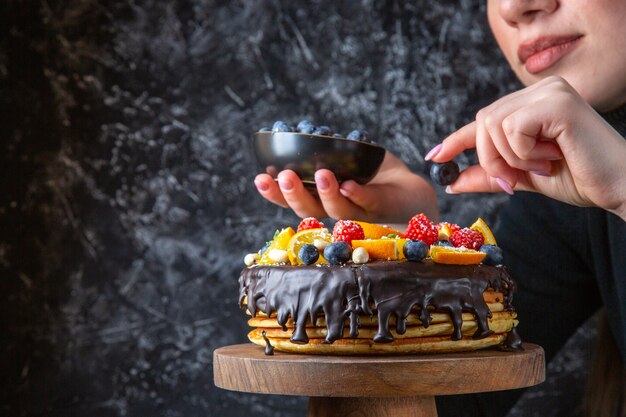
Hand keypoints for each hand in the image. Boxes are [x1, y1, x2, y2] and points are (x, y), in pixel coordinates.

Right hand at [254, 152, 438, 222]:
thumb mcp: (346, 159)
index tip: (259, 179)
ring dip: (326, 192)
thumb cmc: (374, 178)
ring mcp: (359, 211)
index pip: (292, 199)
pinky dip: (358, 194)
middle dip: (293, 194)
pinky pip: (368, 201)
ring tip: (321, 174)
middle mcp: (337, 210)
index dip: (274, 193)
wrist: (411, 195)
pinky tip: (349, 184)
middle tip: (282, 176)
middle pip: (309, 208)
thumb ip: (326, 148)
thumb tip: (302, 127)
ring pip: (337, 209)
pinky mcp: (382, 206)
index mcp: (322, 199)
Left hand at [430, 76, 625, 219]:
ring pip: (493, 124)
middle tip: (511, 183)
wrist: (617, 187)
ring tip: (540, 166)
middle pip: (483, 120)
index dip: (456, 139)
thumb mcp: (522, 177)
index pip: (485, 119)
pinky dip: (522, 152)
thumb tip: (451, 181)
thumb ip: (490, 174)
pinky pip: (513, 128)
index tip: (434, 156)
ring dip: (508, 158)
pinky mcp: (557, 102)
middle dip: (488, 158)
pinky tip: (550, 157)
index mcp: (533, 104)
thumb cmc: (579, 178)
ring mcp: (550, 92)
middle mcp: (540, 90)